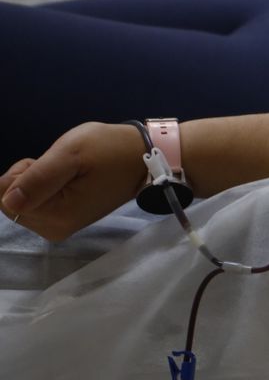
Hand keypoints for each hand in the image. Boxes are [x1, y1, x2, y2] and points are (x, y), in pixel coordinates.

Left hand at [0, 122, 147, 241]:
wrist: (145, 157)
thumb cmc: (110, 150)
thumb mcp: (72, 153)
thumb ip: (38, 177)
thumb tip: (10, 200)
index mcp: (56, 216)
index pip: (5, 199)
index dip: (20, 174)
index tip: (46, 162)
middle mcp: (54, 230)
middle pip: (11, 204)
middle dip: (27, 179)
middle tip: (60, 165)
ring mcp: (60, 227)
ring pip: (22, 204)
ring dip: (36, 183)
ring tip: (68, 170)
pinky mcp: (65, 221)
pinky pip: (36, 205)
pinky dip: (45, 189)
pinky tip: (69, 179)